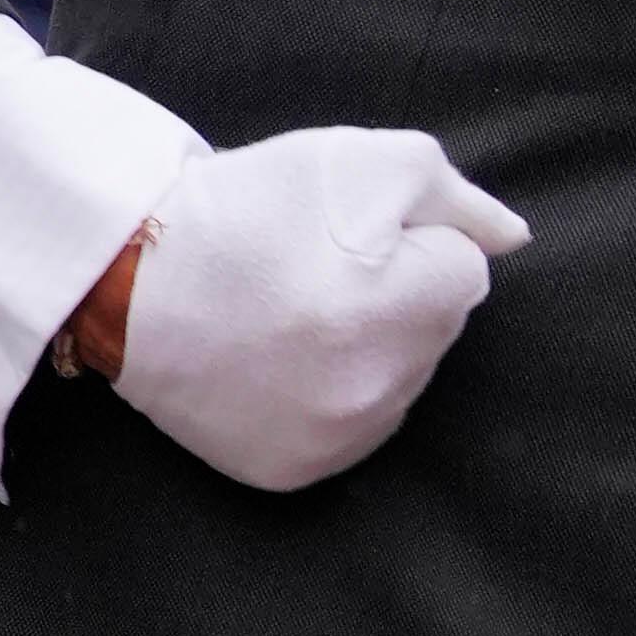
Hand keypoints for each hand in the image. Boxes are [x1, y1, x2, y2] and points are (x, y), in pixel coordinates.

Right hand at [106, 123, 525, 496]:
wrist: (123, 279)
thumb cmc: (242, 208)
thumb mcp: (354, 161)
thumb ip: (449, 196)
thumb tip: (511, 239)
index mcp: (398, 311)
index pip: (465, 273)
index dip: (412, 241)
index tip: (346, 234)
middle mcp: (374, 391)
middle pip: (436, 333)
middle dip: (397, 296)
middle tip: (313, 269)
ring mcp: (335, 442)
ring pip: (399, 383)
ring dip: (369, 348)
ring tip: (291, 314)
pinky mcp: (295, 474)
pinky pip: (352, 430)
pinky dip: (331, 396)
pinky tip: (281, 362)